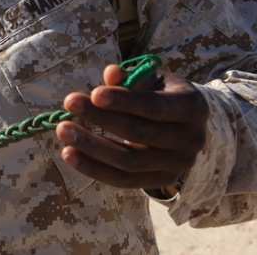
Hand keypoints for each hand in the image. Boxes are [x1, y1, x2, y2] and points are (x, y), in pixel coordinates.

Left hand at [54, 64, 208, 190]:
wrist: (187, 125)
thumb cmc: (163, 94)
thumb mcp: (154, 79)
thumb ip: (132, 76)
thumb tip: (110, 74)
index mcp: (192, 107)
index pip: (155, 106)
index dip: (125, 101)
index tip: (94, 93)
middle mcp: (191, 139)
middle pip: (139, 133)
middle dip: (101, 119)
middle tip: (69, 103)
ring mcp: (177, 165)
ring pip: (130, 161)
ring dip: (92, 147)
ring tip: (64, 131)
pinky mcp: (161, 181)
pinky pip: (123, 180)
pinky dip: (94, 168)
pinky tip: (70, 154)